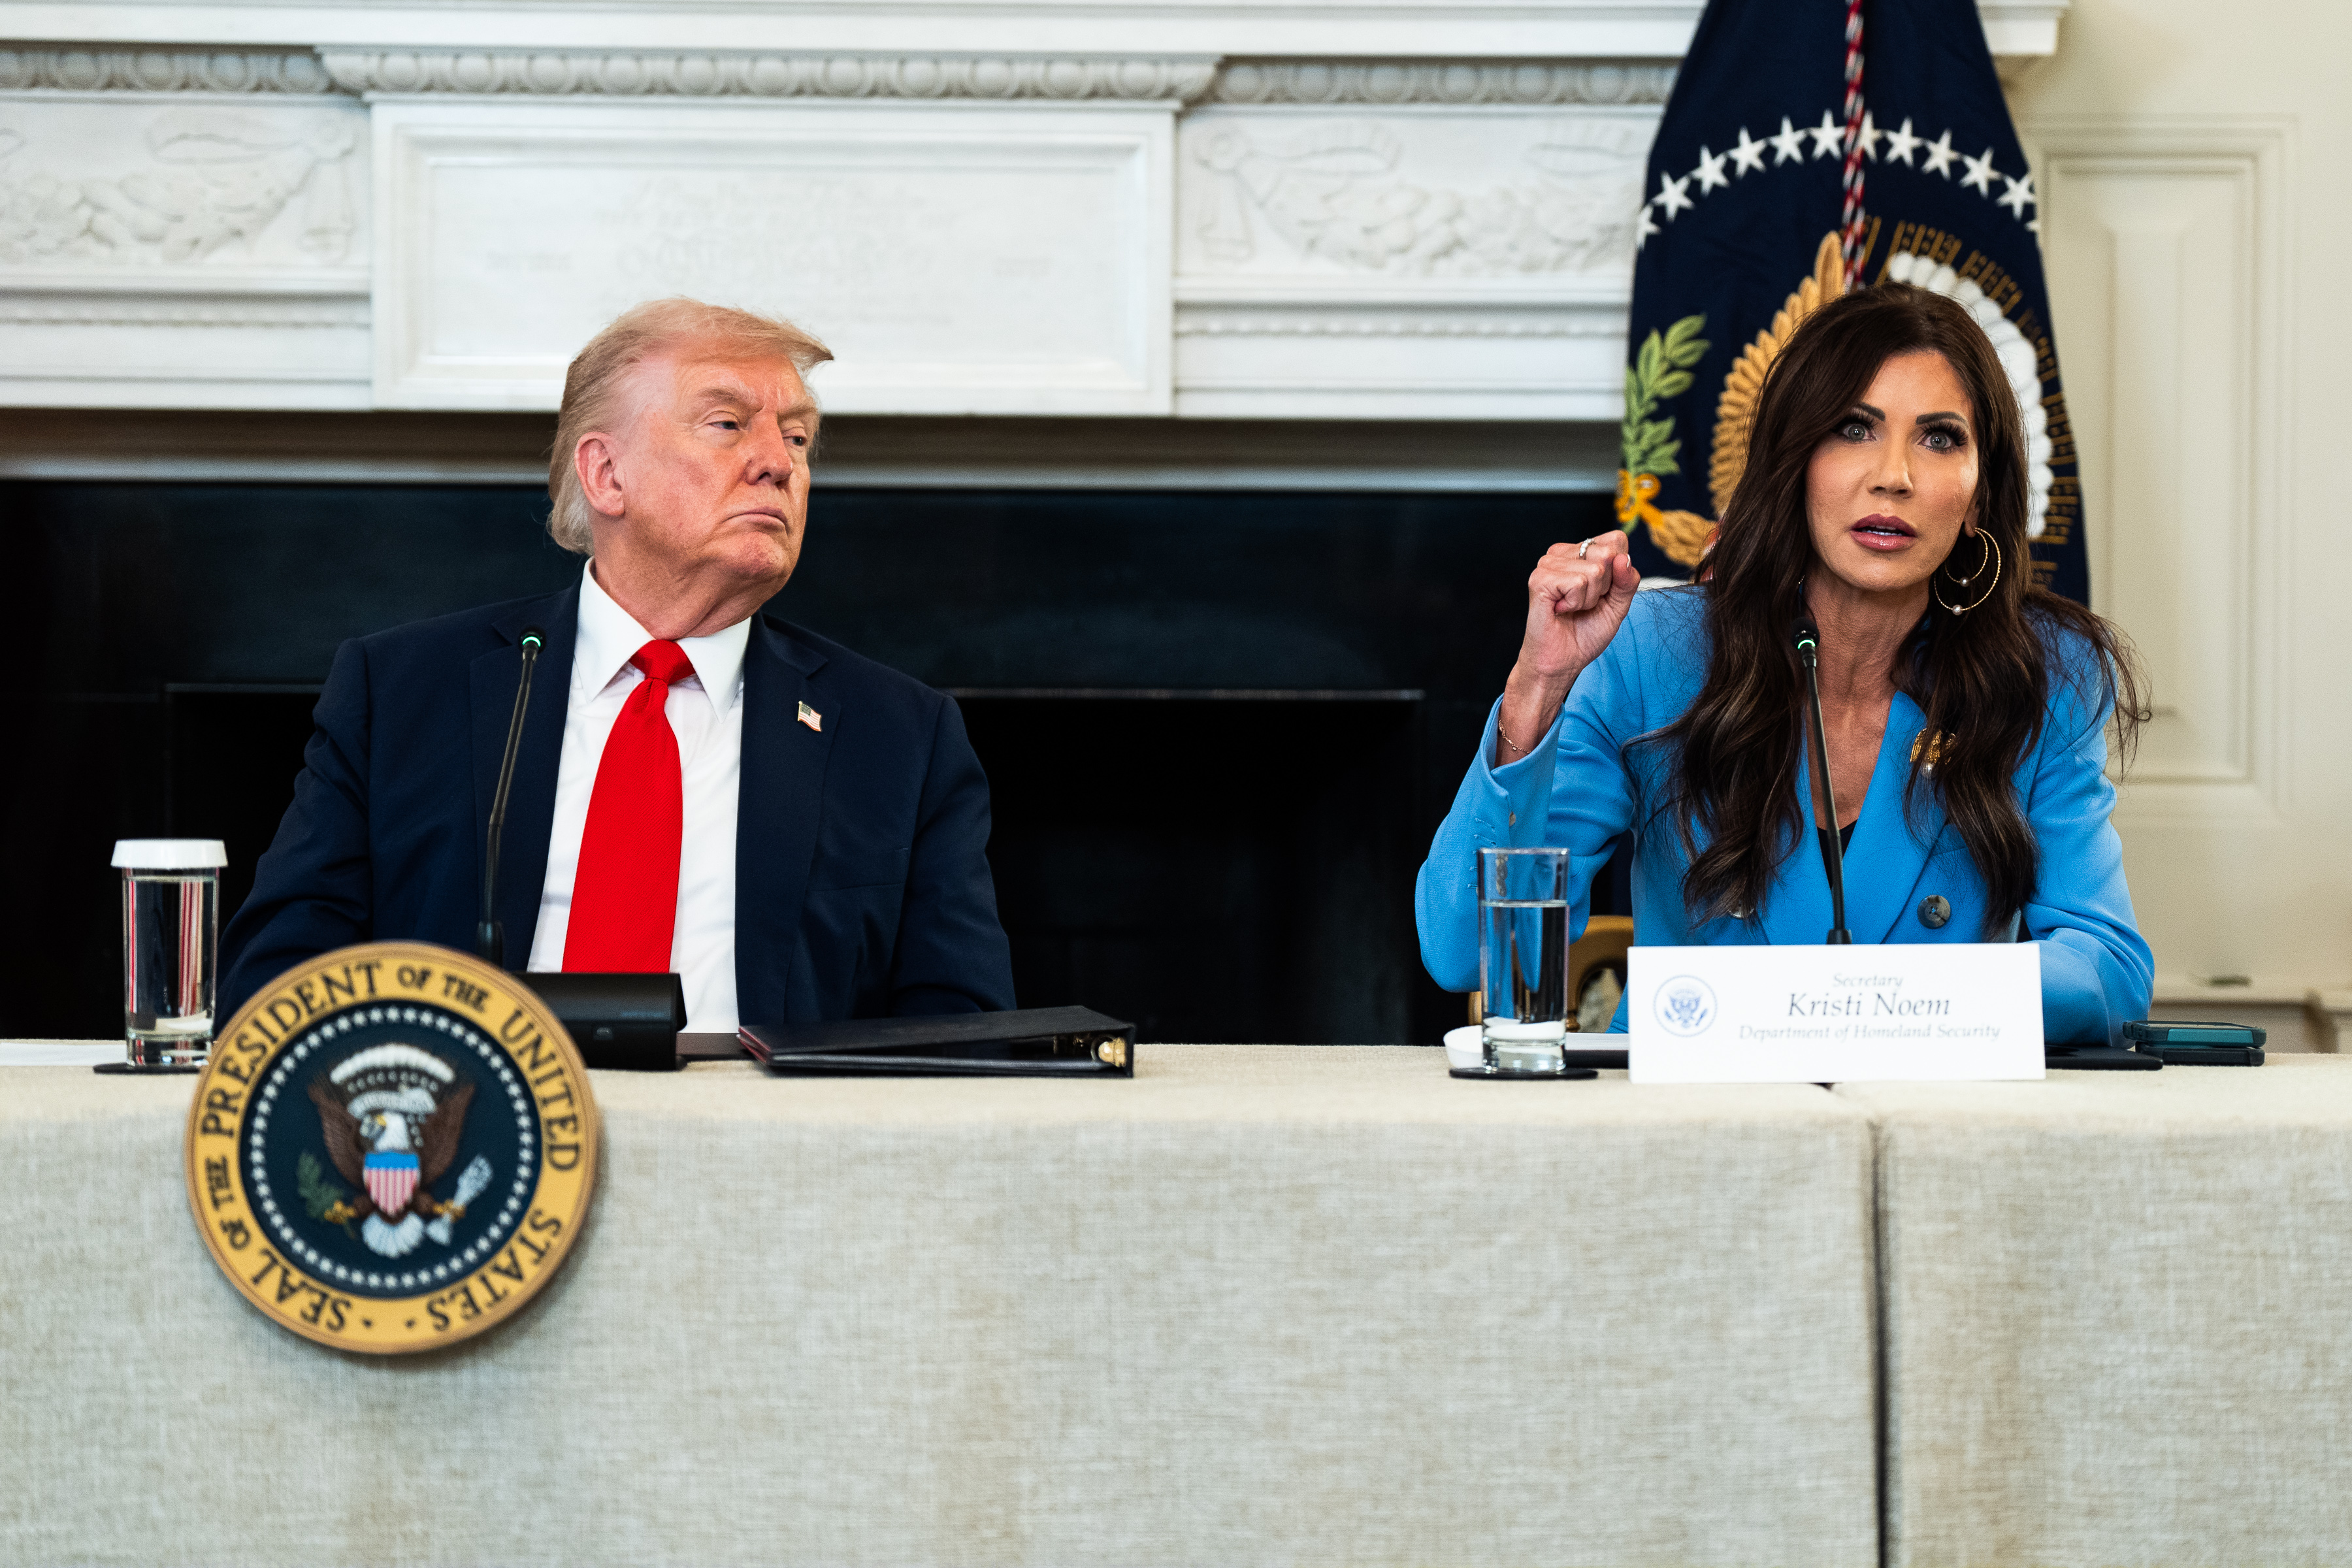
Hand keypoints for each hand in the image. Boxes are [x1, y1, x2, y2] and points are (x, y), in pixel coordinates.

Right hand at [1495, 533, 1638, 761]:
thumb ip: (1627, 581)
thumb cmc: (1584, 634)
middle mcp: (1561, 553)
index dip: (1618, 571)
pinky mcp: (1540, 579)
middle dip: (1605, 586)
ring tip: (1572, 608)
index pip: (1616, 540)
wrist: (1561, 661)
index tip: (1601, 593)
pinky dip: (1576, 603)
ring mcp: (1548, 564)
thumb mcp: (1617, 605)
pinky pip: (1578, 582)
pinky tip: (1561, 610)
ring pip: (1595, 569)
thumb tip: (1623, 558)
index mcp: (1579, 553)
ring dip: (1589, 598)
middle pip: (1608, 552)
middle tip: (1584, 604)